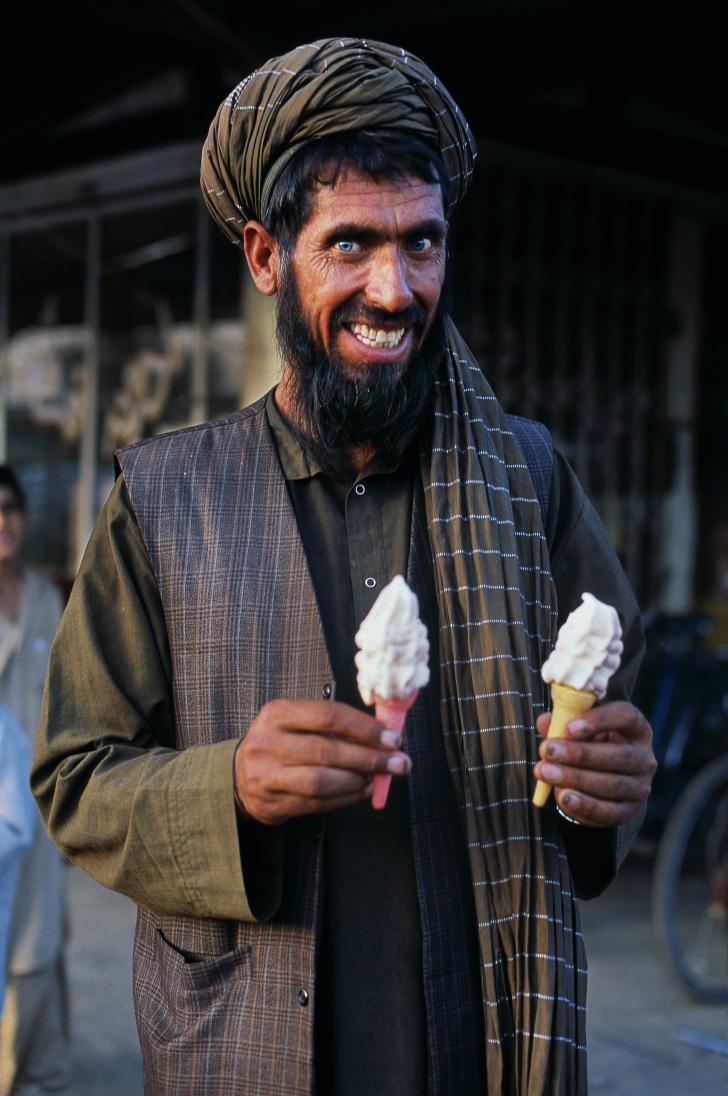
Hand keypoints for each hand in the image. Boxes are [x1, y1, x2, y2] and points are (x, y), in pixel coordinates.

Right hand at [234, 698, 411, 824]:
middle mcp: (269, 742)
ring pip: (321, 781)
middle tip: (399, 762)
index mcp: (278, 713)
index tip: (392, 738)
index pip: (328, 716)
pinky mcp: (271, 803)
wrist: (238, 774)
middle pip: (327, 751)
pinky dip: (344, 798)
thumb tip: (380, 735)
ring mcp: (267, 775)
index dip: (364, 728)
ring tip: (378, 778)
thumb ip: (332, 725)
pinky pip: (316, 803)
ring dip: (357, 780)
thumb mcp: (295, 721)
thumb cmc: (279, 742)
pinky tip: (361, 790)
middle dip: (370, 758)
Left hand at [533, 700, 656, 826]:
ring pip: (612, 784)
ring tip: (546, 772)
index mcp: (636, 728)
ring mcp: (639, 786)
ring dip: (576, 779)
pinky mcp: (628, 811)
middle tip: (548, 751)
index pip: (626, 717)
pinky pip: (608, 811)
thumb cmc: (591, 744)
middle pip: (618, 755)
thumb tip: (544, 722)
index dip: (600, 720)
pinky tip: (563, 797)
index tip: (569, 727)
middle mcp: (644, 757)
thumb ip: (563, 723)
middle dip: (580, 754)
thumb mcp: (580, 729)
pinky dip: (584, 805)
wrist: (604, 779)